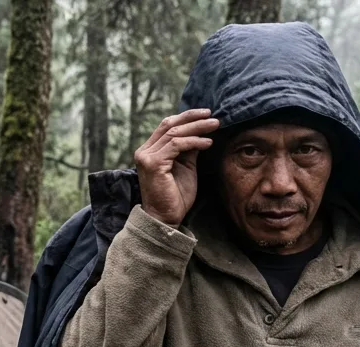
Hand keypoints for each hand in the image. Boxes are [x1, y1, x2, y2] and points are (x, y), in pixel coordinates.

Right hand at [133, 109, 220, 226]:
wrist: (165, 219)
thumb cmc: (176, 196)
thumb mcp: (185, 167)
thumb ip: (189, 149)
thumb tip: (200, 132)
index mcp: (149, 150)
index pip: (167, 126)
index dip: (186, 117)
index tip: (205, 114)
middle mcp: (144, 151)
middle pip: (169, 125)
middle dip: (193, 118)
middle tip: (212, 116)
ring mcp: (147, 157)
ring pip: (174, 133)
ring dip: (197, 128)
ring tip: (215, 126)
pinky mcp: (153, 164)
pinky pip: (176, 145)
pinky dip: (194, 142)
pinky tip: (208, 143)